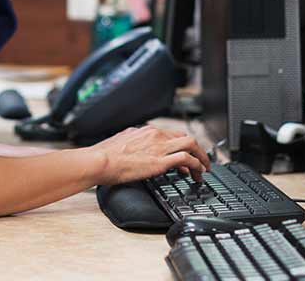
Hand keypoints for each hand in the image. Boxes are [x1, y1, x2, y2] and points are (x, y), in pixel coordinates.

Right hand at [88, 125, 210, 184]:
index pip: (170, 134)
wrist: (101, 161)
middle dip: (196, 149)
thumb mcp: (120, 142)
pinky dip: (196, 165)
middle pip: (184, 137)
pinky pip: (187, 159)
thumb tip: (134, 147)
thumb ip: (132, 142)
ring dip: (201, 157)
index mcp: (145, 130)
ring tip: (204, 169)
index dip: (181, 145)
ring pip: (191, 144)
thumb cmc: (105, 155)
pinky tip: (197, 173)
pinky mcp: (161, 161)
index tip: (184, 156)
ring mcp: (159, 147)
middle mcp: (155, 135)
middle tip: (200, 161)